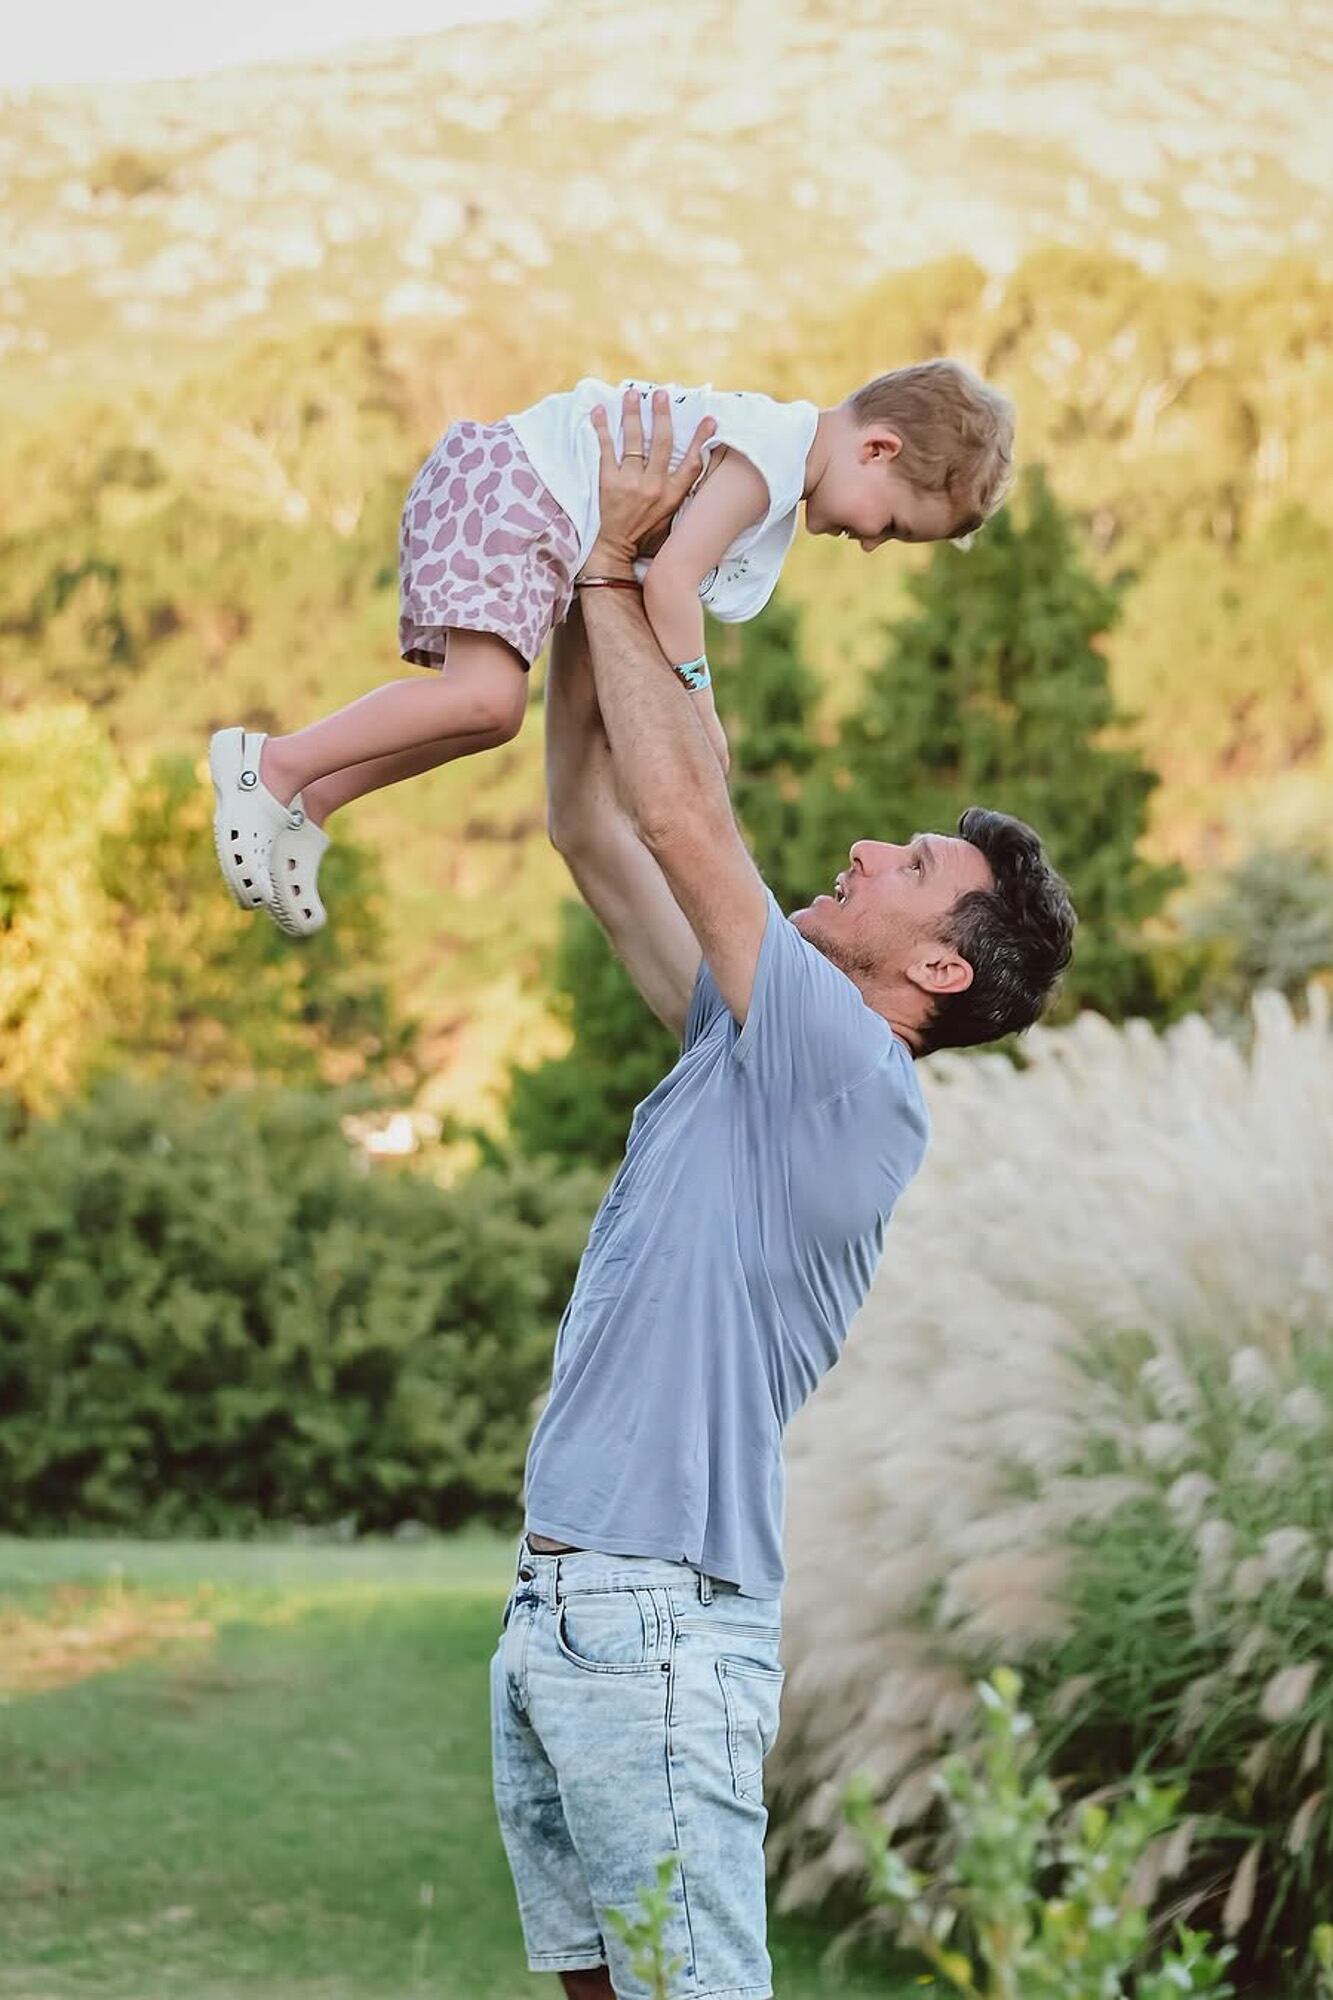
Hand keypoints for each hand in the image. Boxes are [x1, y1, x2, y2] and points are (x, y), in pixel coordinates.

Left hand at [581, 388, 715, 575]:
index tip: (709, 419)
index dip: (701, 439)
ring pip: (634, 440)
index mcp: (672, 495)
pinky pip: (606, 448)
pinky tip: (600, 411)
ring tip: (631, 394)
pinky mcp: (609, 482)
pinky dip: (602, 428)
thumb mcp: (671, 516)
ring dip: (633, 414)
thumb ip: (679, 491)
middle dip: (661, 415)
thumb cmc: (646, 532)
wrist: (617, 548)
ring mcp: (631, 483)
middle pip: (661, 443)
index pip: (692, 463)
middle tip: (660, 394)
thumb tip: (693, 465)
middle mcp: (654, 486)